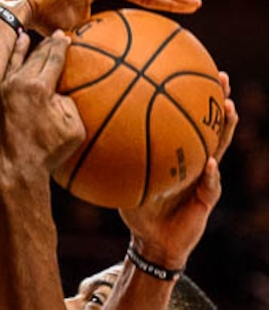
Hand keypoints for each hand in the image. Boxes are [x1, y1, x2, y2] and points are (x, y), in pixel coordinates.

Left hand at [0, 32, 84, 171]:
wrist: (17, 166)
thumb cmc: (48, 150)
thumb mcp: (74, 127)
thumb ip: (70, 103)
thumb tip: (59, 92)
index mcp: (39, 87)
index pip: (53, 58)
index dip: (61, 46)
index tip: (66, 38)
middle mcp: (19, 82)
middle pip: (37, 55)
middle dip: (48, 44)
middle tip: (57, 36)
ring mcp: (4, 88)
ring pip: (19, 60)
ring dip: (28, 47)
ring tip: (35, 37)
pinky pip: (5, 69)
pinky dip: (12, 56)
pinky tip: (16, 47)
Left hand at [120, 72, 237, 267]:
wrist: (154, 241)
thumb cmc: (139, 209)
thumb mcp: (122, 180)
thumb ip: (110, 161)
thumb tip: (82, 136)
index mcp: (180, 152)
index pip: (190, 118)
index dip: (195, 95)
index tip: (194, 68)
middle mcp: (196, 160)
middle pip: (212, 124)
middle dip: (219, 98)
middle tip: (221, 75)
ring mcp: (206, 178)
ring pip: (220, 148)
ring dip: (226, 129)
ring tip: (228, 108)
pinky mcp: (208, 199)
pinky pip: (211, 185)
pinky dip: (211, 175)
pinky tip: (210, 165)